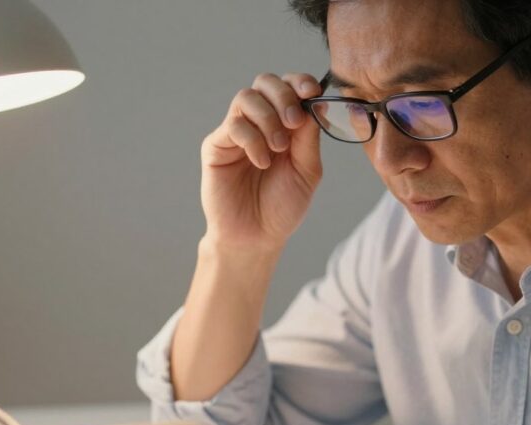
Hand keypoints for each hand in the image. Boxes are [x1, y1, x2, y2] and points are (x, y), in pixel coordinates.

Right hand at [200, 73, 323, 253]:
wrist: (256, 237)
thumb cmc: (282, 206)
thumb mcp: (307, 170)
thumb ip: (309, 137)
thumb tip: (314, 103)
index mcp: (284, 124)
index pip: (289, 86)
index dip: (300, 82)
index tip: (312, 92)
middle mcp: (259, 122)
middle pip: (265, 82)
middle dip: (283, 95)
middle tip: (294, 123)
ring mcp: (236, 132)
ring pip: (247, 97)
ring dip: (268, 118)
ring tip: (278, 148)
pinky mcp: (216, 146)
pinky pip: (233, 125)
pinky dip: (252, 140)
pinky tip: (262, 162)